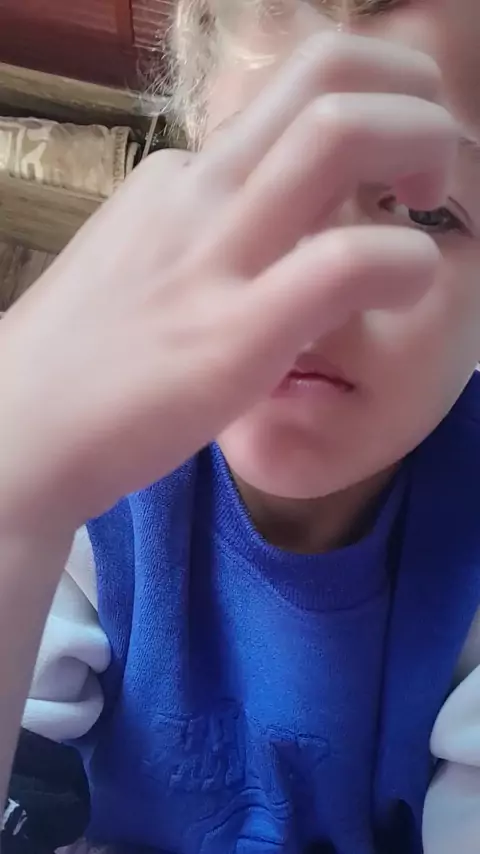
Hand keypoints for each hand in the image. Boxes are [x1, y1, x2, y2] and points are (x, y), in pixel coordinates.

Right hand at [0, 31, 456, 529]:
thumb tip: (277, 237)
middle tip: (428, 167)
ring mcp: (212, 256)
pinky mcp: (233, 334)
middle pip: (325, 72)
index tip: (390, 171)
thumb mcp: (145, 268)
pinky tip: (406, 289)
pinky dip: (407, 262)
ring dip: (423, 142)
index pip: (294, 98)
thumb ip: (209, 239)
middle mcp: (196, 191)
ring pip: (340, 132)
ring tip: (429, 201)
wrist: (14, 435)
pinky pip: (347, 262)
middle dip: (411, 92)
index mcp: (179, 178)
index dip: (367, 108)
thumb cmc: (83, 364)